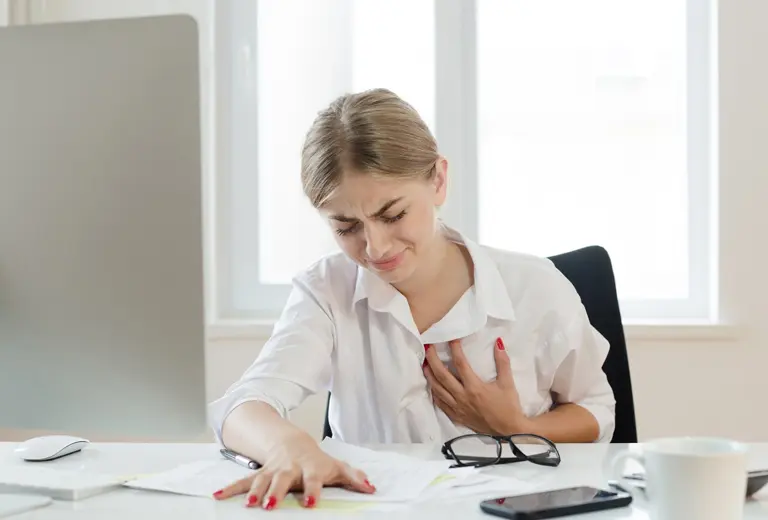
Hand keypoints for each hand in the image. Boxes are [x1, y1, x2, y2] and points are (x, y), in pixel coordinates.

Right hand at [212, 437, 374, 509]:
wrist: (292, 443)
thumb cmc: (315, 459)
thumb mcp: (335, 466)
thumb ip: (353, 477)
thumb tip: (371, 488)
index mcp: (309, 468)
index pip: (313, 479)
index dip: (312, 490)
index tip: (311, 502)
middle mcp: (289, 469)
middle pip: (282, 480)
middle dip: (276, 492)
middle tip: (272, 505)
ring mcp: (272, 471)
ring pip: (261, 481)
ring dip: (254, 493)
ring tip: (248, 506)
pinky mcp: (258, 475)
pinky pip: (243, 482)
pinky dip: (230, 489)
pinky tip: (217, 496)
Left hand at [424, 338, 529, 435]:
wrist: (508, 431)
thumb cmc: (508, 406)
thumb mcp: (507, 383)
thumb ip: (502, 362)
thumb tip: (498, 342)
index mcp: (475, 388)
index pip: (460, 364)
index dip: (455, 349)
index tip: (452, 338)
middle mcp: (462, 397)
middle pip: (442, 375)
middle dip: (433, 359)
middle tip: (428, 347)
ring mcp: (457, 408)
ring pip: (437, 389)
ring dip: (429, 375)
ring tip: (424, 363)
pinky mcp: (456, 416)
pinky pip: (440, 403)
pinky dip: (434, 392)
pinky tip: (431, 384)